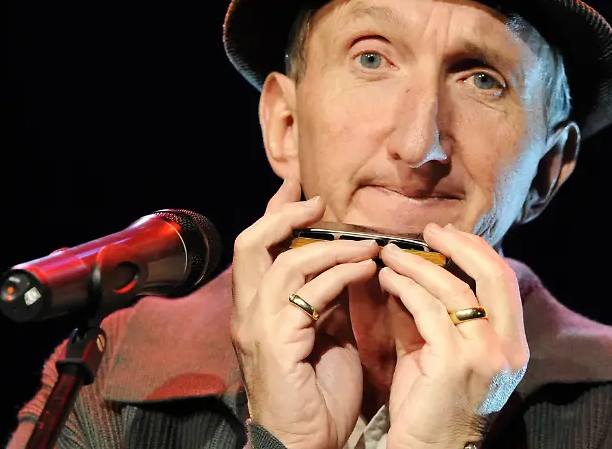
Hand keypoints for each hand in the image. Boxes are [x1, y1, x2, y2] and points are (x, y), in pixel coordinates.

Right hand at [231, 179, 380, 448]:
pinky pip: (309, 294)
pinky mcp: (275, 342)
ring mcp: (257, 327)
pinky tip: (364, 271)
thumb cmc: (318, 395)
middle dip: (285, 215)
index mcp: (255, 308)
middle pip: (252, 243)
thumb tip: (348, 263)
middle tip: (319, 203)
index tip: (299, 188)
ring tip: (365, 245)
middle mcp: (246, 313)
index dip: (275, 213)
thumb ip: (326, 299)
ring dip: (330, 248)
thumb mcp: (324, 334)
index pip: (256, 247)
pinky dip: (339, 276)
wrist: (307, 443)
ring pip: (285, 264)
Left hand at [377, 223, 528, 448]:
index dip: (476, 251)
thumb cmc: (430, 406)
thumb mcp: (445, 355)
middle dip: (459, 245)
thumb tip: (420, 270)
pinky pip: (428, 310)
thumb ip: (441, 316)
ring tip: (390, 254)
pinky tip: (386, 279)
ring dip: (418, 264)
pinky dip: (405, 287)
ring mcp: (483, 355)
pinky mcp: (453, 363)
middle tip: (428, 231)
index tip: (447, 235)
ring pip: (454, 289)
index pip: (503, 280)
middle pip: (493, 275)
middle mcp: (507, 348)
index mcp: (512, 345)